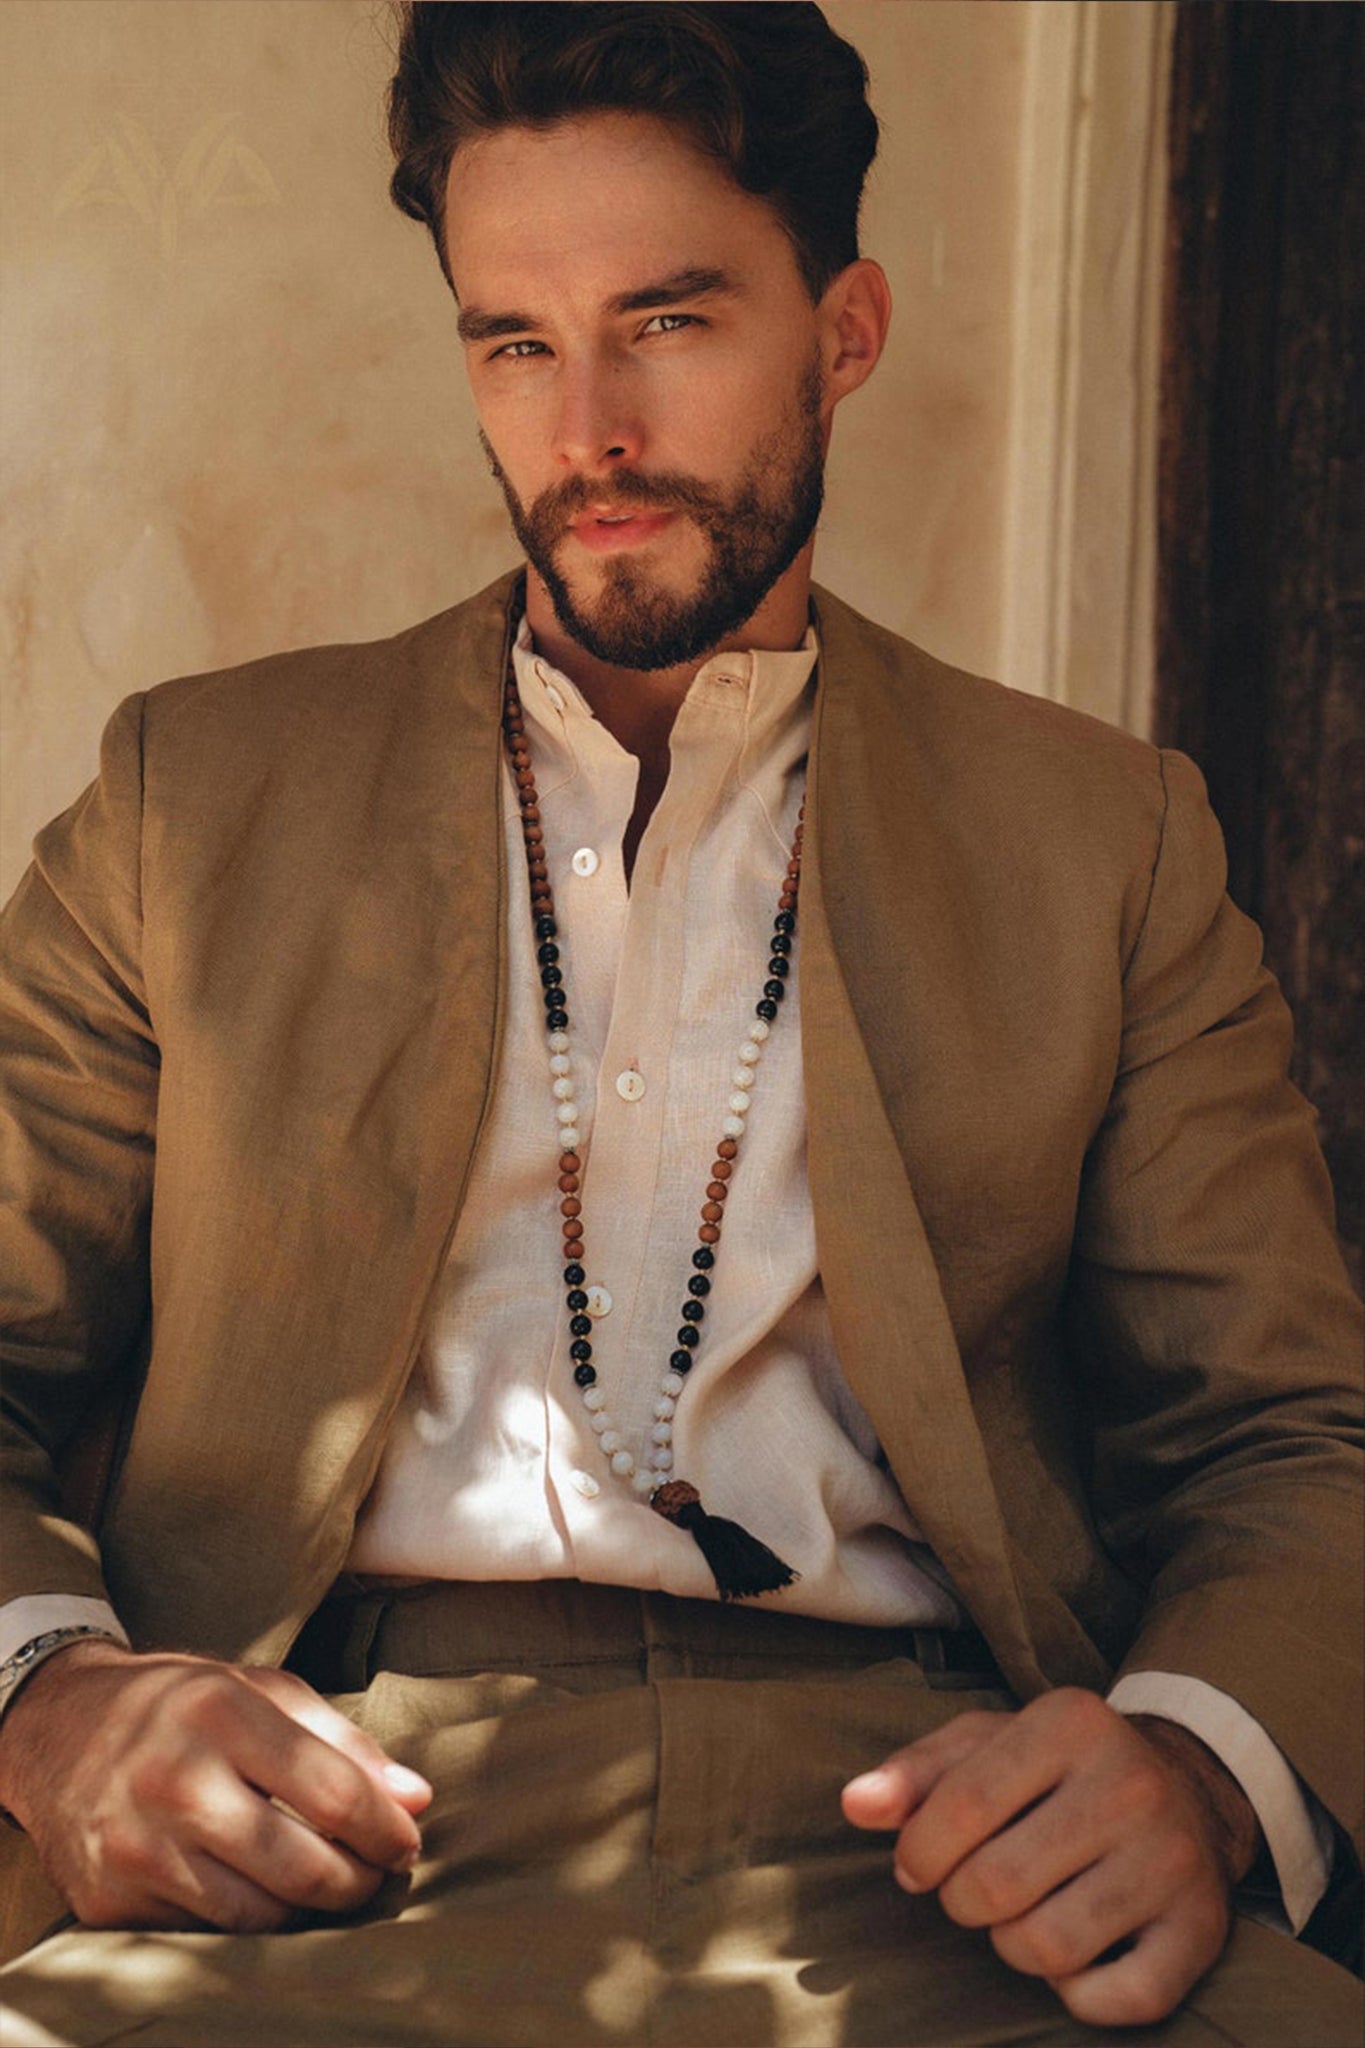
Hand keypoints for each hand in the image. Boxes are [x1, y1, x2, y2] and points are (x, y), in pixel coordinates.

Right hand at [0, 1637, 432, 1931]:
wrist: (58, 1730)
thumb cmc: (180, 1704)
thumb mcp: (261, 1690)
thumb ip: (343, 1741)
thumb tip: (414, 1798)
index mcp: (219, 1714)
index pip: (330, 1792)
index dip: (383, 1827)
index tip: (406, 1840)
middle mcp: (174, 1782)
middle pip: (300, 1867)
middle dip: (357, 1881)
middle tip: (377, 1873)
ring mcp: (137, 1848)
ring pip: (257, 1914)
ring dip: (309, 1908)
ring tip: (330, 1882)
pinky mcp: (111, 1900)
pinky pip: (206, 1929)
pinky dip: (248, 1917)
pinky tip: (265, 1890)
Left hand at [841, 1687, 1261, 2028]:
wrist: (1190, 1787)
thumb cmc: (1060, 1769)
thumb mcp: (988, 1743)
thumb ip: (916, 1773)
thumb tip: (855, 1806)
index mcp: (1071, 1722)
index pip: (963, 1804)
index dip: (919, 1851)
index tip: (915, 1867)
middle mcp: (1130, 1784)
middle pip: (997, 1884)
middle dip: (962, 1901)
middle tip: (973, 1890)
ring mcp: (1172, 1859)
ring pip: (1049, 1947)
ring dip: (1012, 1946)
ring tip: (1020, 1915)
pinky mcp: (1202, 1927)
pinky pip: (1121, 1999)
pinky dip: (1080, 1995)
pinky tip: (1074, 1956)